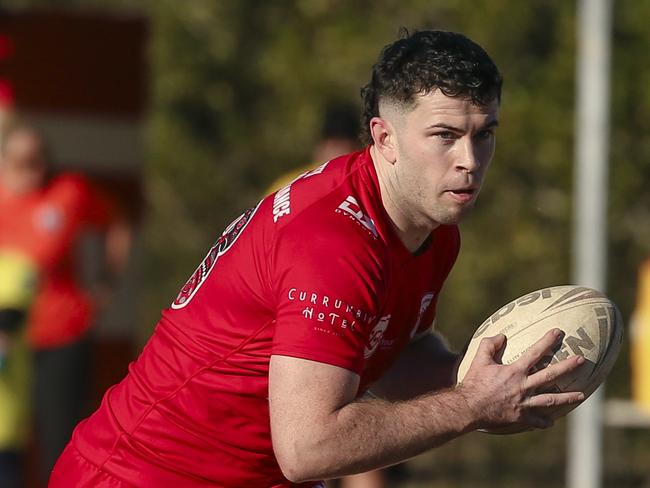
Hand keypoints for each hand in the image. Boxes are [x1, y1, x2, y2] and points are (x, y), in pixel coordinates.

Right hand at [457, 329, 584, 429]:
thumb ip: (490, 344)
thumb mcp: (479, 359)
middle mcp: (524, 386)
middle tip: (582, 360)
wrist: (470, 408)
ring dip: (567, 397)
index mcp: (515, 371)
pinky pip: (536, 421)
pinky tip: (552, 422)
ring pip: (551, 400)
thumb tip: (502, 335)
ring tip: (581, 395)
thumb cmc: (474, 383)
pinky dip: (545, 422)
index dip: (547, 341)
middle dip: (568, 366)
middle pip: (551, 375)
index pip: (535, 352)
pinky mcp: (521, 417)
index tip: (559, 332)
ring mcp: (524, 402)